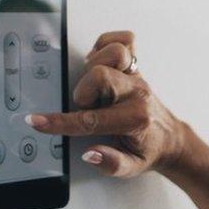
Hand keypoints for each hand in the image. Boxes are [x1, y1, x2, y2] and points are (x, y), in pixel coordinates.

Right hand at [26, 30, 186, 177]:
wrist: (169, 139)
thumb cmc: (148, 150)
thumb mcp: (131, 167)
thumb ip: (111, 163)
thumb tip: (90, 153)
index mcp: (134, 119)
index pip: (90, 120)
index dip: (59, 122)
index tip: (39, 121)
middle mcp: (137, 93)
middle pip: (100, 76)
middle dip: (83, 92)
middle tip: (84, 106)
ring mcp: (137, 76)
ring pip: (114, 53)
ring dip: (95, 66)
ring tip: (92, 84)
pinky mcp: (136, 66)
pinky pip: (125, 40)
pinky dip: (107, 45)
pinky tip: (99, 62)